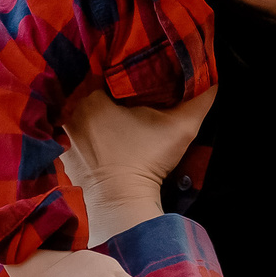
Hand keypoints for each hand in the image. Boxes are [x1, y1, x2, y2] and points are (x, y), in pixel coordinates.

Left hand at [59, 83, 214, 239]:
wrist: (123, 204)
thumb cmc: (148, 161)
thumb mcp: (181, 128)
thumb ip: (200, 99)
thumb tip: (213, 79)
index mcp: (91, 97)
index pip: (105, 72)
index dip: (121, 73)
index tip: (135, 78)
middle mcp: (70, 113)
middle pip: (91, 91)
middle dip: (107, 92)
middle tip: (127, 96)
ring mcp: (63, 136)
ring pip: (80, 113)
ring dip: (93, 113)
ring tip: (113, 115)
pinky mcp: (62, 156)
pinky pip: (72, 136)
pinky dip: (83, 135)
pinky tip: (100, 138)